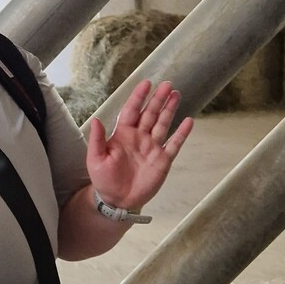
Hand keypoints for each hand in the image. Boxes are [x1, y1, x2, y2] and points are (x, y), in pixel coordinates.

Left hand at [87, 79, 192, 210]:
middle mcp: (139, 137)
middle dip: (158, 99)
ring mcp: (152, 148)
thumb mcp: (95, 159)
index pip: (132, 111)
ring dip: (169, 110)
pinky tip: (189, 121)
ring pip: (162, 124)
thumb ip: (97, 139)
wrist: (117, 200)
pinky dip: (181, 133)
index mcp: (123, 134)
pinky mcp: (162, 160)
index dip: (138, 97)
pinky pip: (174, 144)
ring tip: (176, 95)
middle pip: (150, 114)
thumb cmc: (103, 179)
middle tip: (167, 84)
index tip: (146, 83)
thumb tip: (96, 119)